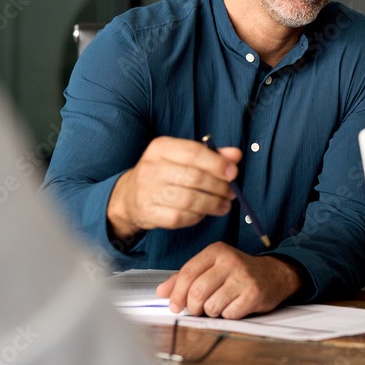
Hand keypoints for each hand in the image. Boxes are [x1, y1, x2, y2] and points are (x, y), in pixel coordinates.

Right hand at [107, 136, 241, 239]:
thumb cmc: (163, 173)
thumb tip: (235, 155)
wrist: (129, 196)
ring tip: (224, 205)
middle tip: (231, 192)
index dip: (217, 163)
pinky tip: (204, 213)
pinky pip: (181, 217)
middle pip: (194, 177)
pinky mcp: (148, 212)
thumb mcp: (182, 157)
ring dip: (213, 204)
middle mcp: (151, 167)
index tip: (233, 173)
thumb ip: (210, 155)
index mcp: (161, 147)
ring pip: (190, 200)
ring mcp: (147, 191)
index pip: (194, 152)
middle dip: (219, 187)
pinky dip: (198, 216)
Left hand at [156, 242, 301, 318]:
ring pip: (211, 307)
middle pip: (197, 292)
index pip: (187, 273)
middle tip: (198, 308)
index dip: (176, 293)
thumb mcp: (212, 267)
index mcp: (216, 251)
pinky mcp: (254, 294)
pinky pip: (228, 314)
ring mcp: (243, 277)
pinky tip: (234, 305)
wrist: (274, 274)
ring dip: (211, 312)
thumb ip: (185, 277)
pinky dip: (227, 315)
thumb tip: (162, 292)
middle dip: (193, 307)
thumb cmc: (238, 272)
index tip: (174, 306)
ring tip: (220, 304)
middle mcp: (230, 261)